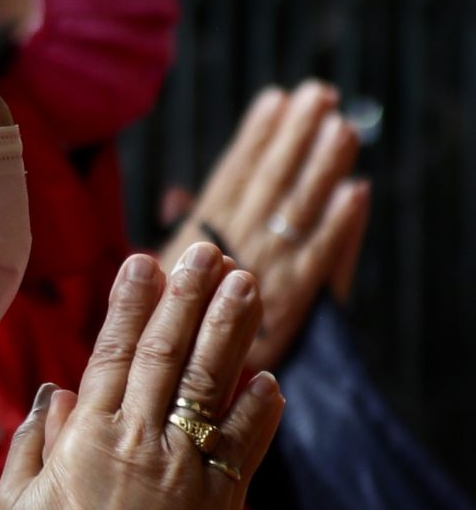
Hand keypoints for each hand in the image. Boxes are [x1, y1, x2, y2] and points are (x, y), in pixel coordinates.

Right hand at [0, 244, 286, 509]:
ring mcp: (181, 467)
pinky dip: (259, 409)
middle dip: (188, 297)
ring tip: (246, 284)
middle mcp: (137, 440)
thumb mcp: (14, 500)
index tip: (142, 262)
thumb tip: (56, 393)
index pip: (113, 352)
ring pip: (211, 383)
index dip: (130, 304)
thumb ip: (33, 441)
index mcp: (86, 436)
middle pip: (169, 353)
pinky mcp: (216, 499)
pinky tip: (268, 378)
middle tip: (207, 251)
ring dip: (231, 330)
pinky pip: (244, 443)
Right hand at [166, 81, 371, 367]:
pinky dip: (339, 230)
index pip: (227, 182)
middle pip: (265, 189)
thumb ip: (173, 241)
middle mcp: (229, 258)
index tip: (273, 102)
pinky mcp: (293, 314)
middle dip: (292, 139)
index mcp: (193, 249)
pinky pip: (319, 267)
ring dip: (319, 169)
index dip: (252, 141)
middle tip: (318, 94)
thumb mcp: (155, 283)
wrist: (173, 415)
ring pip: (294, 218)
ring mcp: (263, 284)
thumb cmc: (162, 348)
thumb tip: (177, 196)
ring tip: (341, 125)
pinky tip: (355, 194)